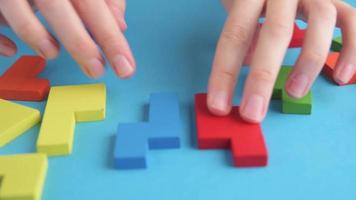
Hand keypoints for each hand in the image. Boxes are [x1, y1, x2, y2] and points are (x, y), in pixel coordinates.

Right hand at [0, 0, 134, 78]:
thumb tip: (120, 26)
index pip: (94, 6)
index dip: (111, 40)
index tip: (126, 68)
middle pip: (58, 7)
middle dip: (80, 44)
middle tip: (96, 71)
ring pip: (16, 7)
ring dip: (35, 34)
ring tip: (53, 53)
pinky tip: (12, 50)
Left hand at [208, 0, 354, 122]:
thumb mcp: (242, 9)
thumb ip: (245, 36)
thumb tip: (248, 70)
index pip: (235, 35)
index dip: (224, 73)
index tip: (218, 107)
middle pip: (275, 31)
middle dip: (261, 78)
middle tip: (252, 114)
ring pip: (321, 22)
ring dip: (308, 63)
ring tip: (295, 93)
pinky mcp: (338, 0)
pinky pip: (352, 22)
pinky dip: (351, 51)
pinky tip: (341, 77)